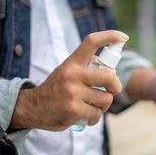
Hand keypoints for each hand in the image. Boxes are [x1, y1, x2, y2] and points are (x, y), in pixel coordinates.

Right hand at [11, 30, 128, 130]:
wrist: (32, 108)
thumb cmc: (55, 89)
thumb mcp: (66, 72)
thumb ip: (84, 69)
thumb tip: (110, 70)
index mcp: (71, 63)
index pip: (91, 42)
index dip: (110, 36)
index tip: (123, 37)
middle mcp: (72, 75)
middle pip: (109, 76)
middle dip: (116, 86)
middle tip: (113, 90)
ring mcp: (72, 93)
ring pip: (105, 99)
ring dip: (102, 106)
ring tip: (91, 106)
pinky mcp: (73, 110)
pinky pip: (97, 114)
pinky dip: (94, 118)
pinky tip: (84, 116)